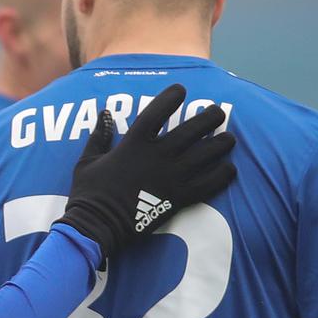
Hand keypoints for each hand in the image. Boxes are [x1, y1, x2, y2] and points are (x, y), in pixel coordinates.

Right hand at [58, 84, 236, 259]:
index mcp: (134, 143)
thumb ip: (99, 135)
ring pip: (206, 154)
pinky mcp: (179, 198)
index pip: (158, 110)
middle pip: (192, 129)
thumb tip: (105, 113)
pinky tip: (230, 169)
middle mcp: (157, 155)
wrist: (97, 226)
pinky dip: (223, 175)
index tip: (181, 90)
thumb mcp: (87, 159)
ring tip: (229, 139)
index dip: (172, 96)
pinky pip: (209, 184)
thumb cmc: (88, 193)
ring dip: (221, 144)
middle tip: (218, 112)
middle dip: (209, 117)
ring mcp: (171, 177)